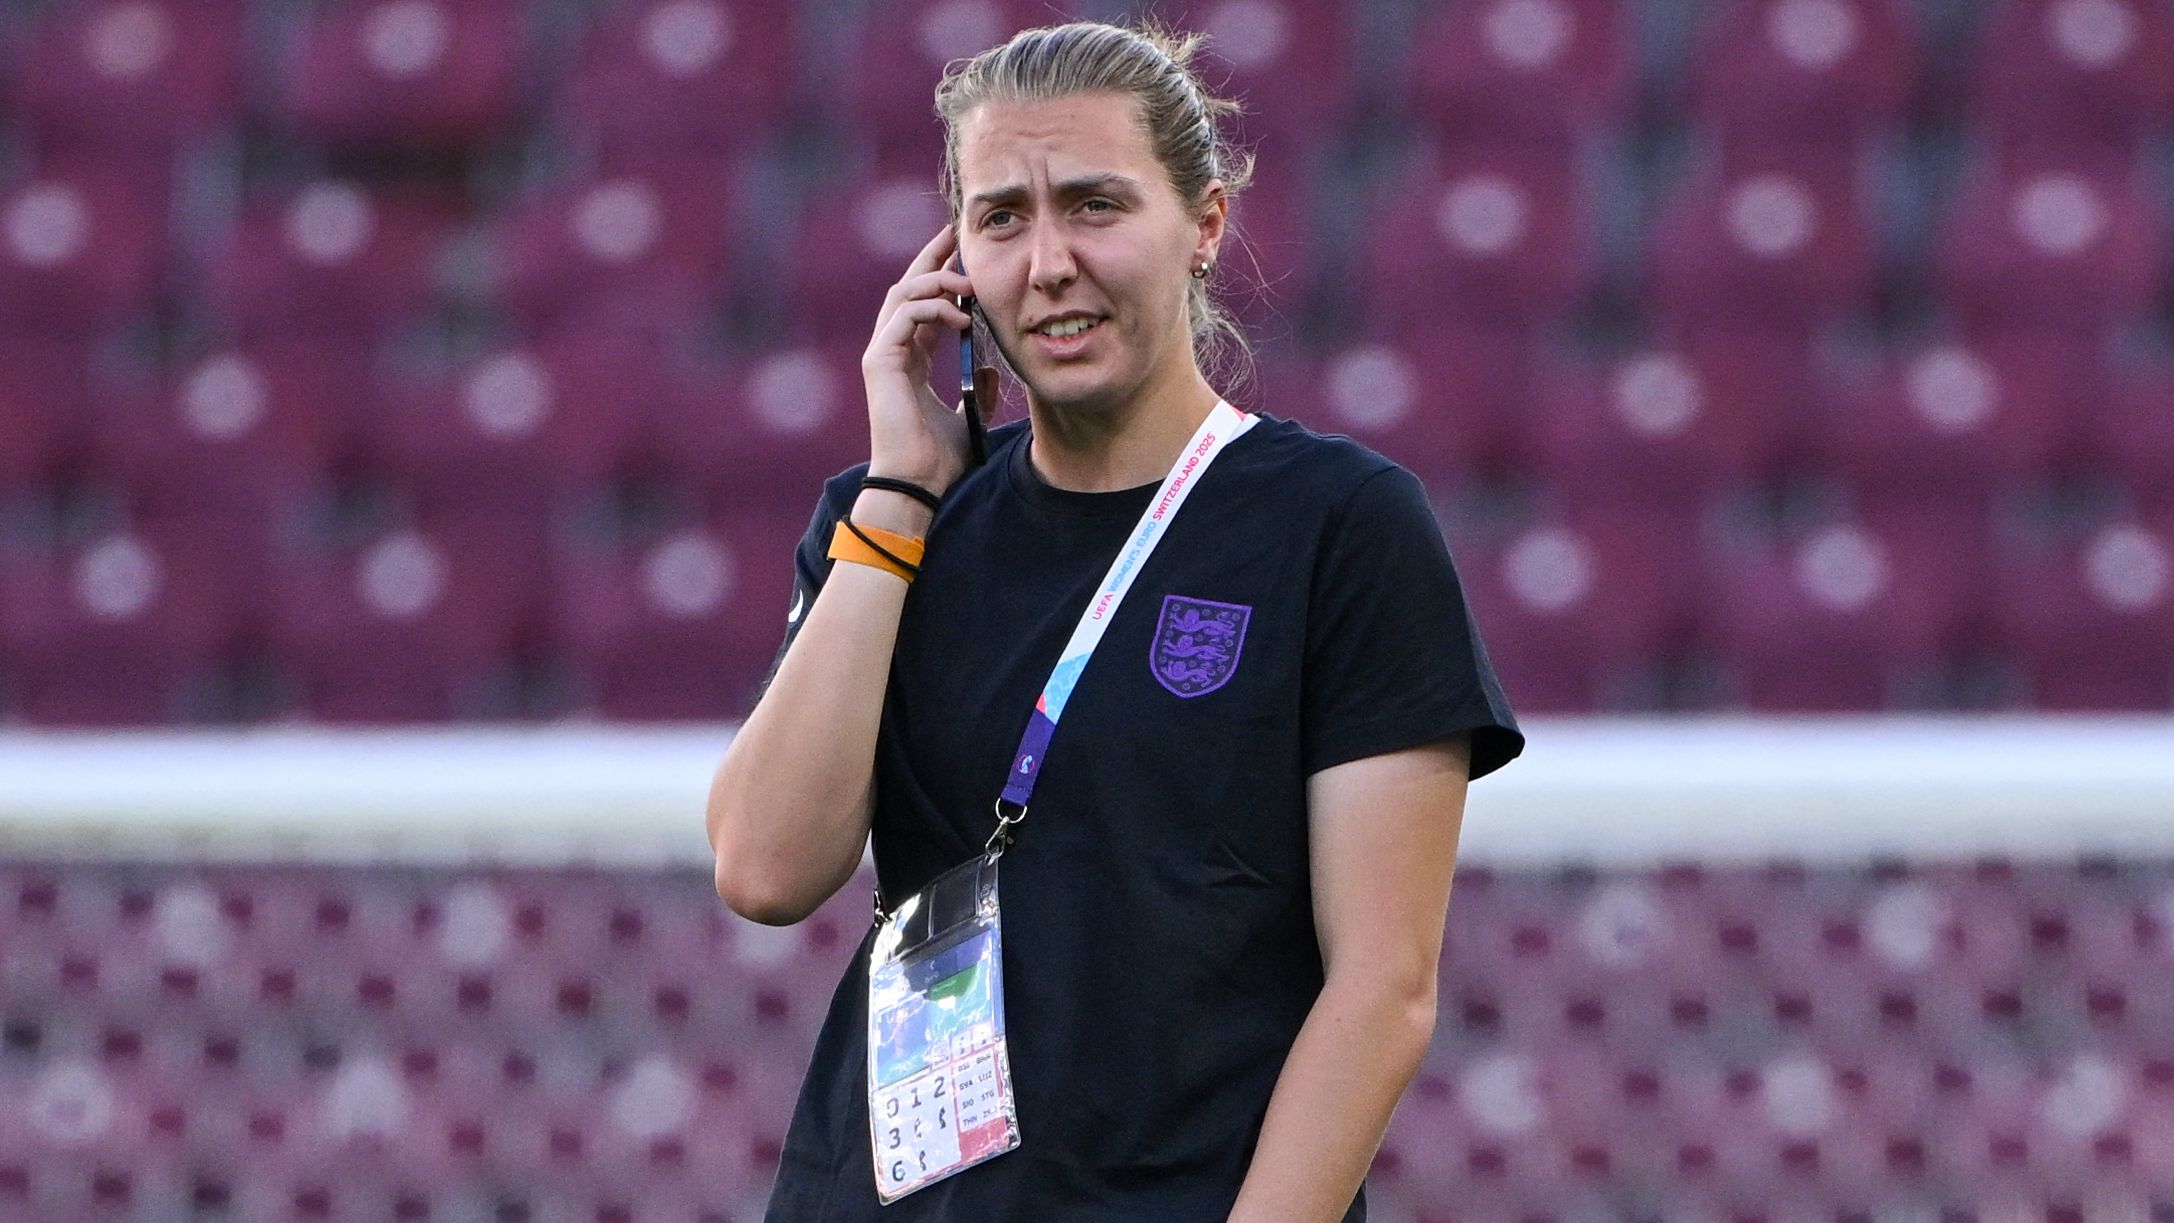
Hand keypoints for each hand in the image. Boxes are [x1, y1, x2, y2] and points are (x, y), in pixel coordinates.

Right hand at [861, 226, 989, 495]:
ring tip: (969, 283)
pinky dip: (932, 309)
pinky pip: (904, 318)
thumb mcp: (967, 416)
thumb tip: (992, 369)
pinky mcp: (879, 362)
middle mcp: (891, 349)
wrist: (916, 483)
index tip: (962, 250)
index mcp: (909, 358)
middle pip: (908, 287)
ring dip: (936, 281)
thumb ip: (977, 391)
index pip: (923, 303)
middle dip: (932, 258)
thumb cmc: (937, 459)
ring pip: (903, 295)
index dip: (940, 274)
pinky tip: (962, 317)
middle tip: (956, 235)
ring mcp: (881, 354)